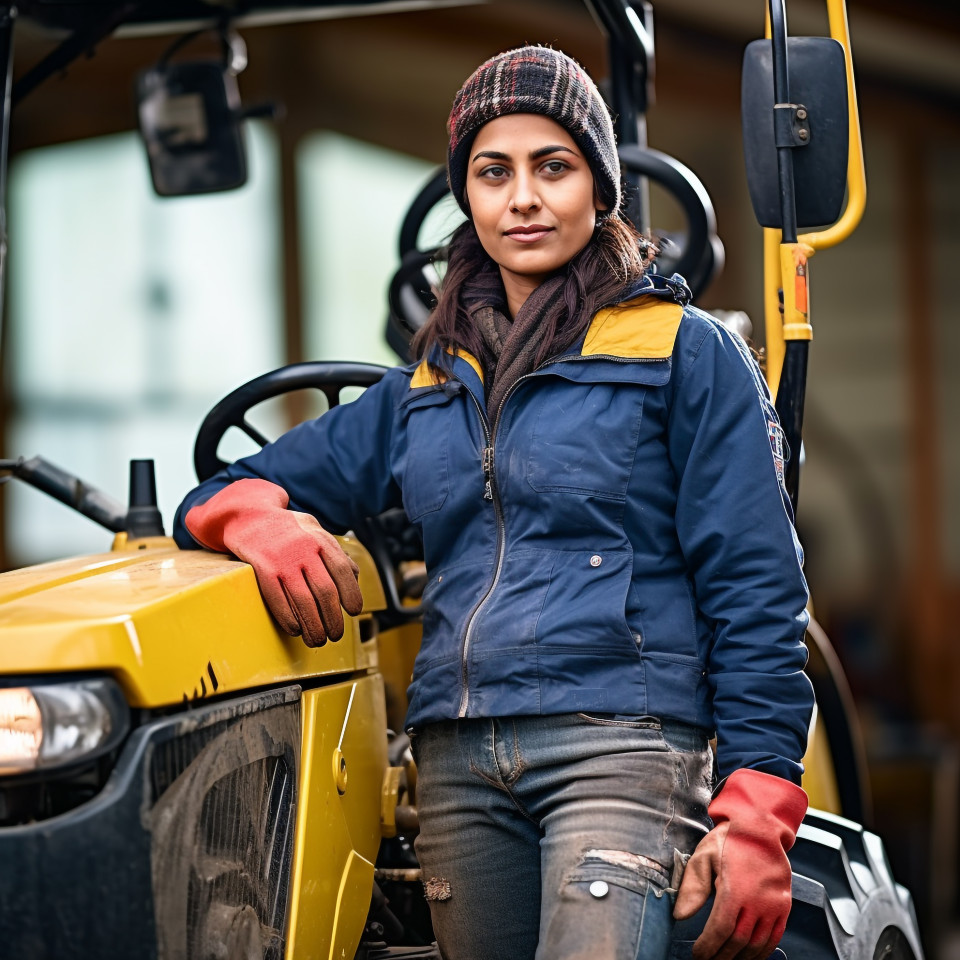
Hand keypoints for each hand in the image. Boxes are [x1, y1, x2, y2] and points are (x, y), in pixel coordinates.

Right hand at [185, 479, 363, 645]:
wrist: (248, 517)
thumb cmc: (287, 529)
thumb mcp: (315, 530)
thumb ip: (335, 552)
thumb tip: (355, 577)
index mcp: (321, 540)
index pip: (343, 571)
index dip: (351, 595)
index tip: (354, 612)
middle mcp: (304, 549)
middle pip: (325, 591)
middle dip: (333, 619)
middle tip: (336, 634)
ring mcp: (282, 560)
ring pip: (304, 601)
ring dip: (313, 626)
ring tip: (318, 640)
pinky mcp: (263, 570)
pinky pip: (279, 601)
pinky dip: (289, 620)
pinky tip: (295, 630)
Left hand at [673, 768, 807, 959]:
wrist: (760, 826)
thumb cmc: (729, 839)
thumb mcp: (703, 856)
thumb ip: (692, 888)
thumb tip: (680, 915)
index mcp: (736, 888)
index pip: (721, 929)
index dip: (708, 947)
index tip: (698, 954)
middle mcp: (759, 900)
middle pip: (739, 941)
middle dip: (722, 956)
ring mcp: (774, 905)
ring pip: (757, 944)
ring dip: (741, 958)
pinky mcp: (784, 906)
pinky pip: (774, 938)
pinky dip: (761, 952)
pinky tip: (748, 956)